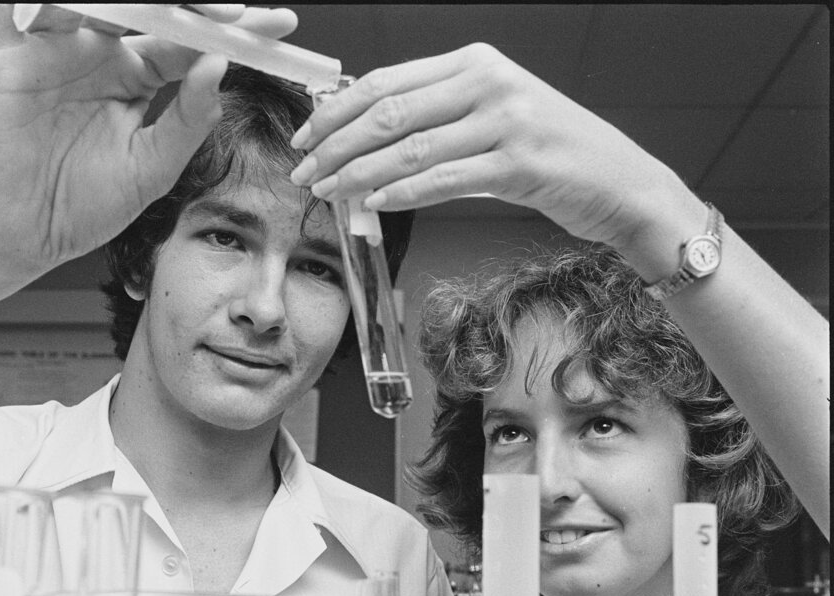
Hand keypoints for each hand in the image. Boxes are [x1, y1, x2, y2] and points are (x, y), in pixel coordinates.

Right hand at [0, 4, 297, 275]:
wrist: (23, 237)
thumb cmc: (84, 208)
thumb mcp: (152, 170)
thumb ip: (187, 121)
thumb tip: (220, 69)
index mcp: (135, 78)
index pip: (188, 42)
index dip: (230, 30)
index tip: (278, 26)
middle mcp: (98, 53)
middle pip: (151, 7)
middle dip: (197, 5)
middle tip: (236, 14)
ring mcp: (55, 48)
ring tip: (183, 12)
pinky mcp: (7, 54)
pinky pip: (16, 6)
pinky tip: (84, 0)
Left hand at [290, 43, 695, 248]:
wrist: (620, 182)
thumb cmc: (550, 153)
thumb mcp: (492, 115)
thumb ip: (436, 116)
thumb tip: (364, 137)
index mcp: (475, 62)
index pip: (386, 81)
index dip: (336, 111)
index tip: (304, 137)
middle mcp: (489, 82)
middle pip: (389, 111)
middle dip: (335, 144)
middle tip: (304, 172)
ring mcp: (507, 120)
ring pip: (410, 146)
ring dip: (358, 173)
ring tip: (329, 192)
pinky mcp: (520, 162)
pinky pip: (445, 179)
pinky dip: (403, 192)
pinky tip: (374, 203)